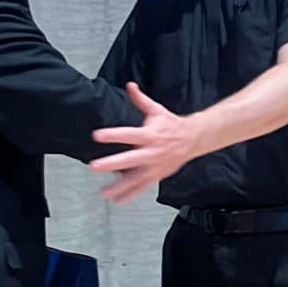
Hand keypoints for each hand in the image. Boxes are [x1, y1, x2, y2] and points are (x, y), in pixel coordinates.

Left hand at [89, 83, 199, 204]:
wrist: (193, 139)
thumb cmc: (172, 124)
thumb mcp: (157, 110)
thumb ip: (140, 100)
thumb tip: (129, 85)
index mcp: (150, 135)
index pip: (128, 135)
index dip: (113, 135)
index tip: (97, 135)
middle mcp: (151, 152)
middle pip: (129, 160)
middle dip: (111, 164)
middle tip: (94, 166)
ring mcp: (154, 166)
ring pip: (135, 179)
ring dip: (119, 187)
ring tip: (103, 192)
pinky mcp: (157, 176)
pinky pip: (142, 187)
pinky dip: (130, 195)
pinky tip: (116, 200)